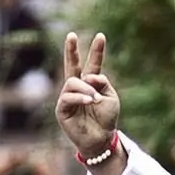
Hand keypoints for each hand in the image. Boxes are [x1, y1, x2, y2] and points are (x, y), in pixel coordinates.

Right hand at [55, 33, 118, 159]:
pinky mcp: (62, 109)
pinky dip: (80, 97)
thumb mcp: (111, 97)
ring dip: (86, 89)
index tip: (101, 35)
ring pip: (72, 82)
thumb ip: (102, 82)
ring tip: (95, 99)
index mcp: (91, 84)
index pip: (93, 64)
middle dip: (71, 50)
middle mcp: (77, 88)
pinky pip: (68, 97)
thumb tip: (89, 76)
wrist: (101, 139)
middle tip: (71, 34)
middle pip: (72, 65)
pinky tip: (90, 101)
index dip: (96, 51)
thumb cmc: (106, 119)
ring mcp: (68, 97)